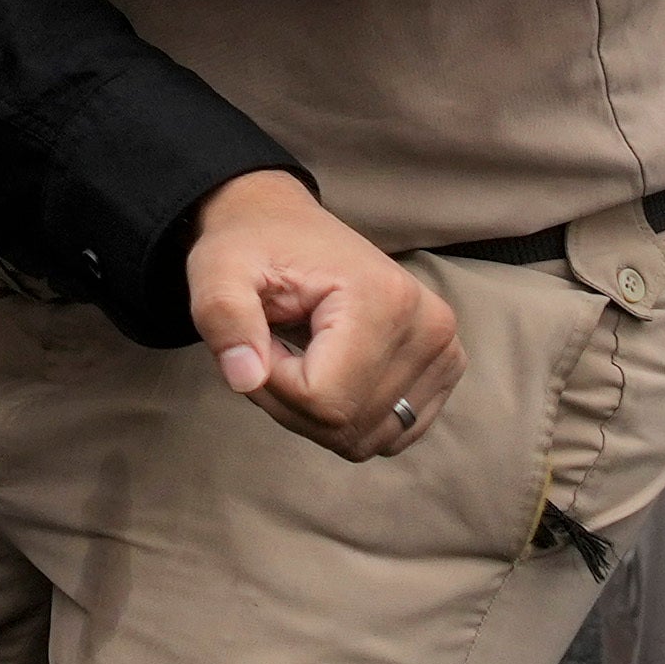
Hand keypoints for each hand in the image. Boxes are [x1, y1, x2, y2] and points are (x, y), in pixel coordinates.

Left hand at [182, 170, 464, 460]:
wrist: (285, 225)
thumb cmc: (252, 247)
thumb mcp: (218, 271)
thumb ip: (224, 318)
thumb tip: (244, 379)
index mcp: (385, 299)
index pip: (322, 399)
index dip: (272, 384)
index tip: (259, 341)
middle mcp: (431, 328)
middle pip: (346, 425)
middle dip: (289, 403)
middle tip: (271, 351)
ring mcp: (446, 351)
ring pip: (365, 438)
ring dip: (315, 416)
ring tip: (299, 360)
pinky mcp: (445, 368)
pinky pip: (389, 434)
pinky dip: (348, 420)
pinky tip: (331, 375)